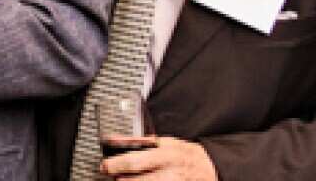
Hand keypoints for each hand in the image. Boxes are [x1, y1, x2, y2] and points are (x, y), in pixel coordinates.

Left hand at [102, 136, 217, 179]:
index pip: (135, 161)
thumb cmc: (183, 153)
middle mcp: (169, 173)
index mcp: (165, 155)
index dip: (116, 165)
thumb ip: (141, 142)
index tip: (105, 165)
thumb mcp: (164, 142)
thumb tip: (116, 140)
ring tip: (122, 180)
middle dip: (120, 177)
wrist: (210, 168)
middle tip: (110, 174)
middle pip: (138, 180)